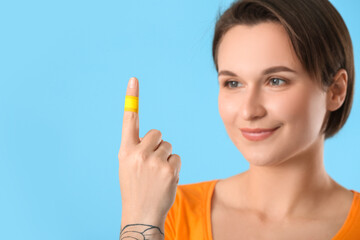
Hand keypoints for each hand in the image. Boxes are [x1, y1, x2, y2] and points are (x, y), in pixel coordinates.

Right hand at [118, 77, 180, 225]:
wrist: (141, 214)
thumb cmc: (135, 187)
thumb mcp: (128, 166)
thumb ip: (137, 148)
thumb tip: (156, 136)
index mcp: (124, 150)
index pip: (129, 120)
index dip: (132, 98)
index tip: (134, 79)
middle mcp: (137, 153)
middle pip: (157, 133)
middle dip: (157, 145)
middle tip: (150, 164)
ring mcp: (154, 161)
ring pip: (168, 145)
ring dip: (165, 157)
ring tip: (156, 175)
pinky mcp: (169, 170)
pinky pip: (177, 157)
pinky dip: (173, 167)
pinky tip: (165, 180)